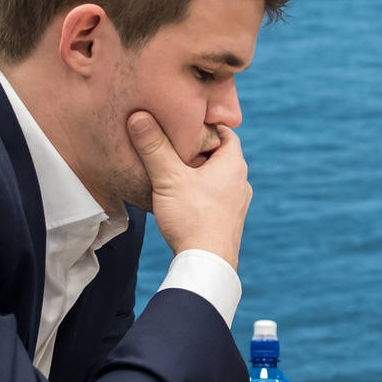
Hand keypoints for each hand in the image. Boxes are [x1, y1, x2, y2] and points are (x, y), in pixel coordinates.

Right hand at [127, 111, 250, 267]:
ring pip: (217, 177)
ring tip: (173, 169)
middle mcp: (242, 182)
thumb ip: (154, 147)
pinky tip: (181, 197)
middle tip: (173, 142)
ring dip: (198, 172)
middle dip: (198, 147)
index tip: (185, 119)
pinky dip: (200, 191)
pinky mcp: (228, 221)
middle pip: (220, 154)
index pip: (225, 132)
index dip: (206, 123)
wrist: (207, 265)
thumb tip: (139, 116)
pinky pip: (215, 196)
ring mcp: (237, 203)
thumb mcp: (169, 178)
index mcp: (234, 165)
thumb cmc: (192, 218)